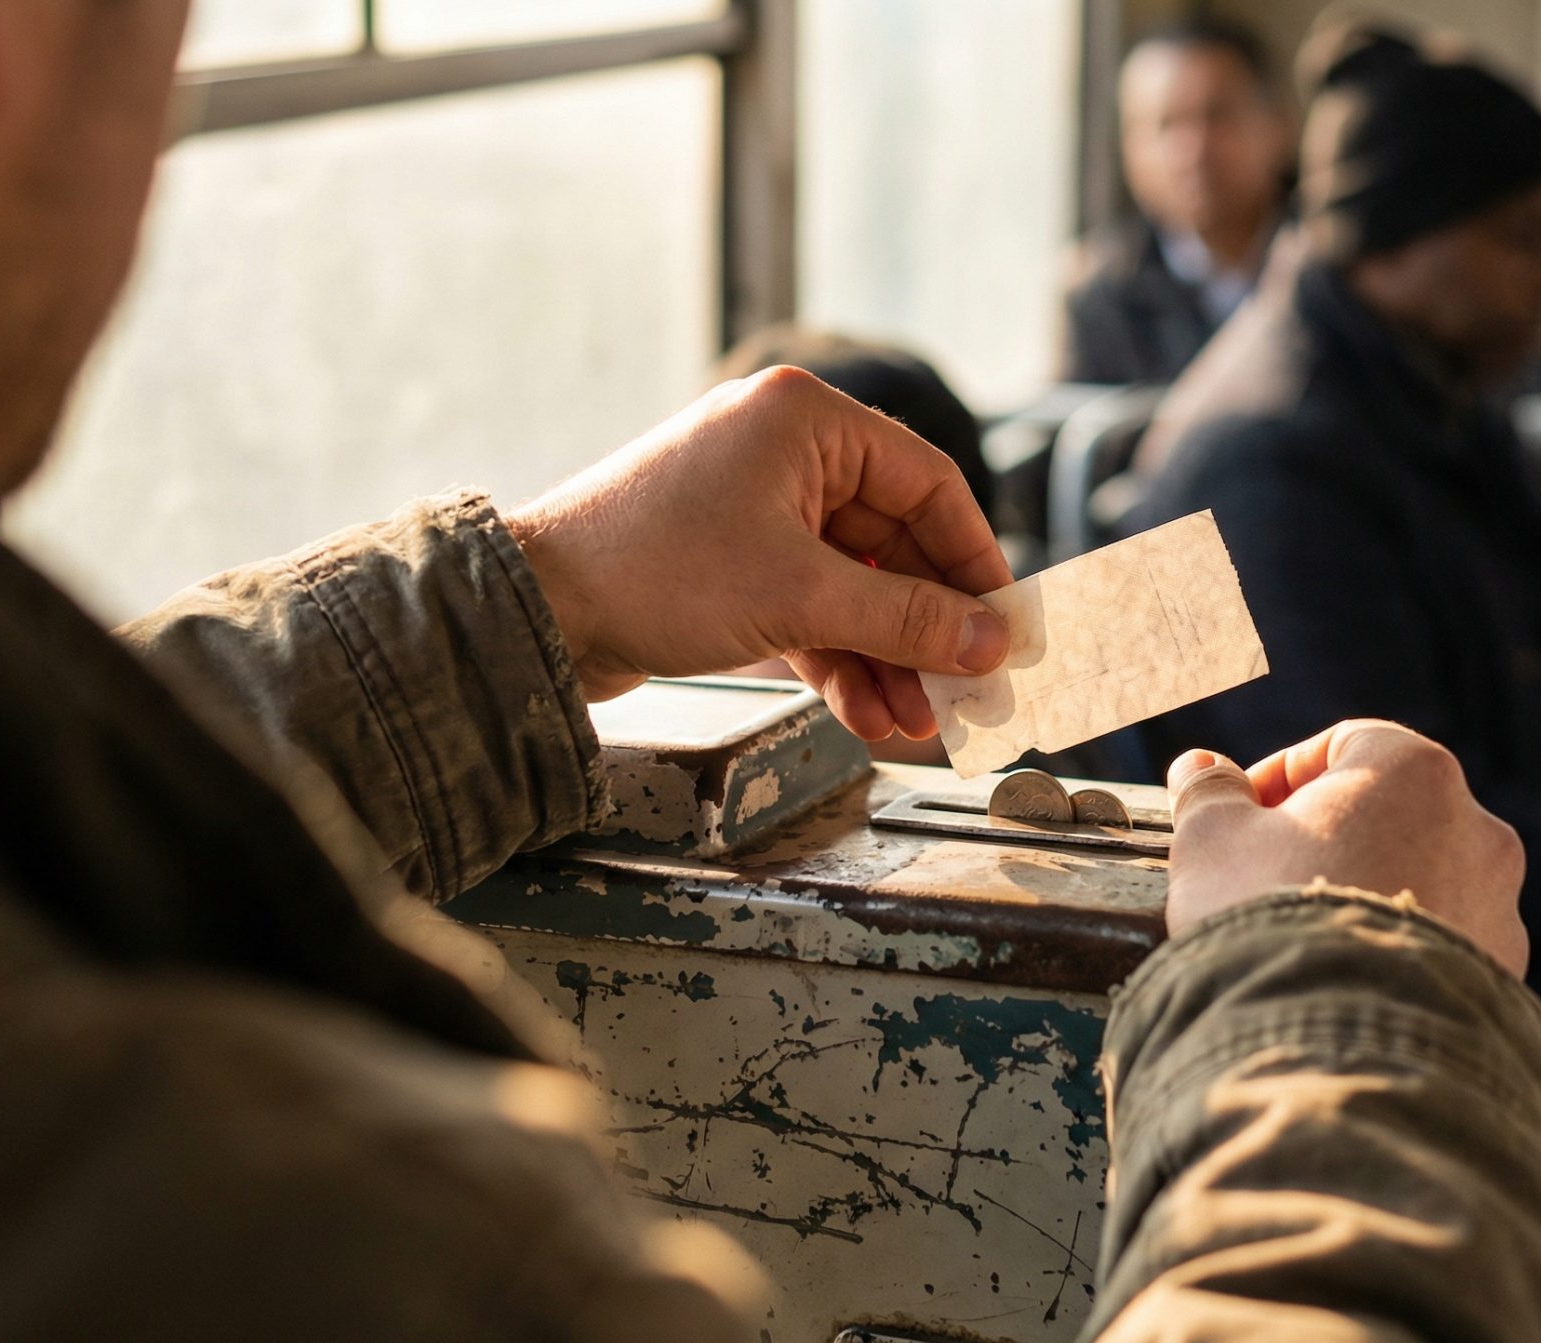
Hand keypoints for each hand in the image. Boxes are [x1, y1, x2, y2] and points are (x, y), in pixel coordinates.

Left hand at [505, 367, 1014, 740]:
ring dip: (887, 656)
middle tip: (969, 692)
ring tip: (919, 725)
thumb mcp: (801, 596)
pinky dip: (839, 657)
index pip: (928, 482)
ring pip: (853, 583)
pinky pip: (810, 606)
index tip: (1006, 627)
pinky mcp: (729, 564)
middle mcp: (784, 451)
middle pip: (894, 539)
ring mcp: (755, 508)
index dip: (974, 560)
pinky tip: (870, 715)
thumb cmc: (655, 572)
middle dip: (927, 626)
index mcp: (806, 419)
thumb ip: (906, 618)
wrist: (534, 613)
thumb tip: (990, 641)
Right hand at [1164, 721, 1529, 976]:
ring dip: (1370, 895)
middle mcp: (1477, 829)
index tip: (1240, 819)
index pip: (1343, 745)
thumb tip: (1200, 768)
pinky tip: (1348, 984)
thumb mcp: (1211, 841)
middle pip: (1389, 815)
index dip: (1280, 777)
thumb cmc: (1269, 916)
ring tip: (1307, 941)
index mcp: (1414, 770)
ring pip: (1422, 883)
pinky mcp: (1504, 978)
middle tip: (1269, 880)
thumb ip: (1209, 793)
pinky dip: (1400, 955)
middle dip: (1329, 840)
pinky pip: (1443, 950)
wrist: (1333, 1042)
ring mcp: (1499, 908)